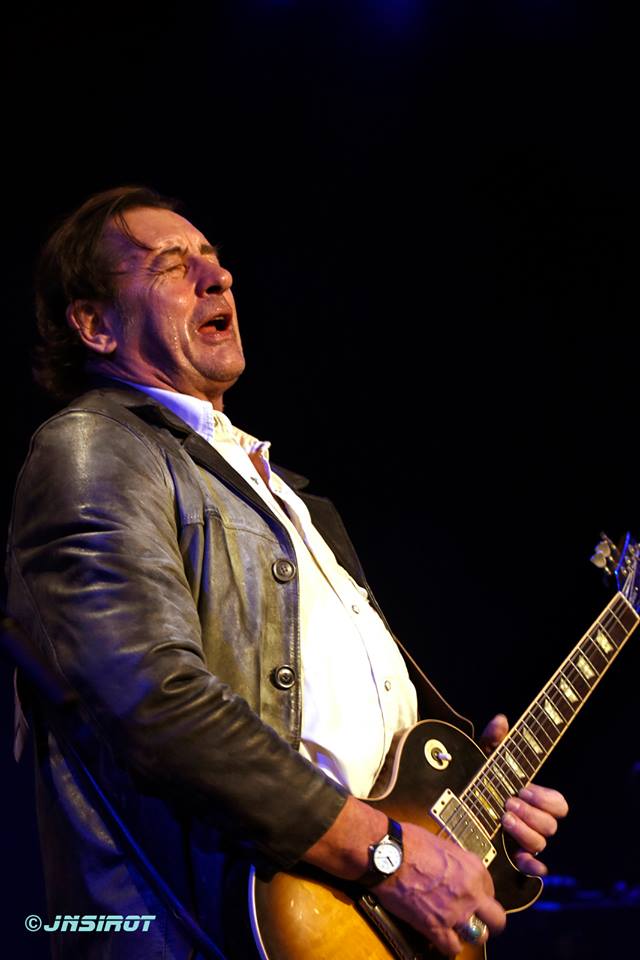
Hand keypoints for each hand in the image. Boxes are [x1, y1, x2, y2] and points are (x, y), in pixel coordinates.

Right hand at [375, 823, 505, 957]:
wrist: (387, 855)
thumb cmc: (408, 842)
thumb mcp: (442, 844)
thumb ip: (456, 862)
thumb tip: (455, 870)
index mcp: (473, 868)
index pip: (490, 889)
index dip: (480, 894)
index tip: (472, 896)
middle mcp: (470, 892)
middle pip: (496, 919)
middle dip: (488, 921)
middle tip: (477, 919)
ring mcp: (455, 912)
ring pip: (478, 936)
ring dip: (468, 933)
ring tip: (457, 929)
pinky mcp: (435, 927)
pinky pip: (452, 948)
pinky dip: (448, 946)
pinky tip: (442, 939)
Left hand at [480, 714, 568, 876]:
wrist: (451, 810)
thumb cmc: (475, 783)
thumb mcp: (482, 761)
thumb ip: (493, 740)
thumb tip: (501, 719)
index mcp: (532, 800)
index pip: (559, 804)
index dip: (545, 799)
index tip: (523, 789)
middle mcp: (532, 823)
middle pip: (551, 825)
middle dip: (531, 814)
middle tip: (508, 803)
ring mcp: (523, 843)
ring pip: (541, 844)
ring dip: (524, 832)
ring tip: (502, 819)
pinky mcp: (511, 860)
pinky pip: (532, 870)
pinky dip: (530, 867)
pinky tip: (519, 858)